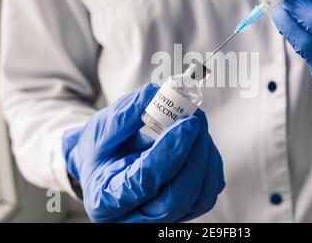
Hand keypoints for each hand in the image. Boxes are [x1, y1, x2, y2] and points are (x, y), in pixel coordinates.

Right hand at [62, 83, 224, 221]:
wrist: (105, 168)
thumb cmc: (101, 152)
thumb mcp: (101, 129)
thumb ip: (126, 113)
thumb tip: (155, 93)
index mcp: (106, 200)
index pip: (144, 181)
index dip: (170, 152)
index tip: (187, 122)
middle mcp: (134, 218)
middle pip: (177, 197)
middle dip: (194, 155)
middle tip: (197, 119)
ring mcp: (161, 218)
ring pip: (199, 196)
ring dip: (205, 157)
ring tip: (196, 126)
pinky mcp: (183, 209)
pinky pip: (207, 190)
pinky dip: (210, 163)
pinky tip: (198, 142)